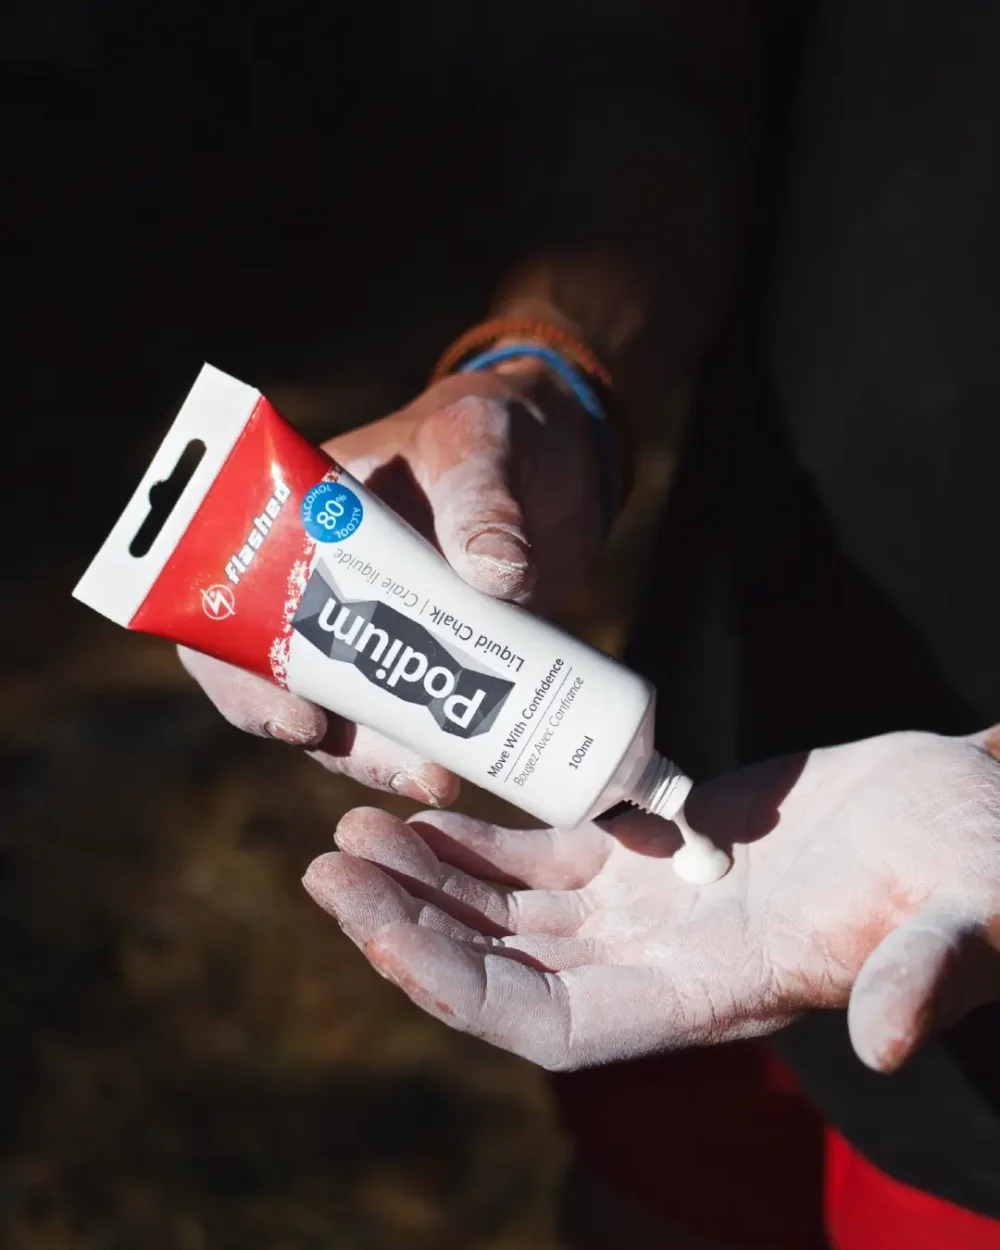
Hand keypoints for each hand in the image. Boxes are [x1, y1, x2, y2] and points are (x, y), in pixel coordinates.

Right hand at [181, 363, 600, 803]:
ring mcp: (384, 630)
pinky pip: (418, 719)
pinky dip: (435, 749)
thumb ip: (483, 496)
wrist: (561, 457)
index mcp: (304, 525)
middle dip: (333, 742)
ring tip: (442, 780)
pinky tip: (467, 773)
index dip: (241, 676)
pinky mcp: (438, 661)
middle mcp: (329, 587)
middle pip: (290, 685)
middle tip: (402, 769)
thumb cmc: (498, 429)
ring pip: (355, 716)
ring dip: (386, 759)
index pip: (235, 608)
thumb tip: (496, 574)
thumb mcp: (483, 443)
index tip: (300, 720)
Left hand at [302, 727, 999, 1071]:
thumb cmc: (980, 868)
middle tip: (326, 866)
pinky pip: (546, 854)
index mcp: (716, 996)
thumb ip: (928, 973)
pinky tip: (428, 810)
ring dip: (430, 879)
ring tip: (351, 831)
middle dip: (411, 926)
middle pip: (504, 968)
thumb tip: (884, 1039)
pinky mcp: (656, 848)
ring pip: (511, 909)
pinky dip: (482, 839)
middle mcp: (665, 964)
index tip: (374, 927)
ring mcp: (653, 907)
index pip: (550, 1024)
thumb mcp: (971, 914)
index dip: (457, 988)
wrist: (971, 814)